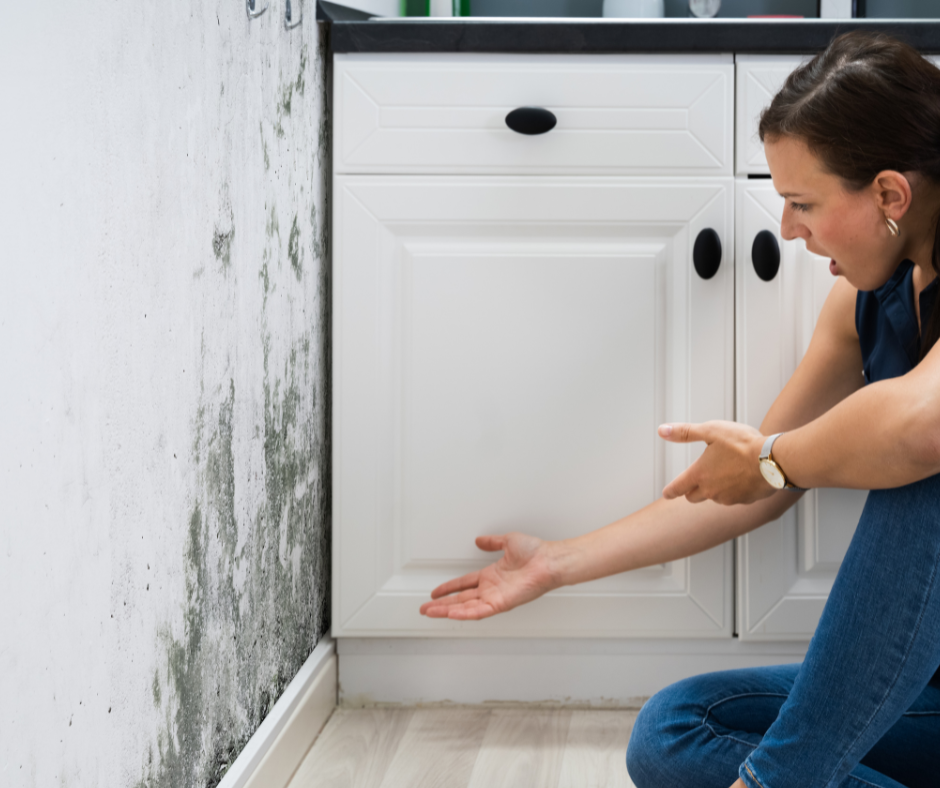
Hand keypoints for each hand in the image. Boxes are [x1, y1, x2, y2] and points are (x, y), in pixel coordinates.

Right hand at [419, 532, 561, 619]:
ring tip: (430, 613)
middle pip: (460, 599)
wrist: (548, 560)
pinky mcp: (501, 604)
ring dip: (446, 611)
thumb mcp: (508, 542)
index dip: (449, 588)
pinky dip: (464, 614)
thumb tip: (480, 540)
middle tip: (425, 609)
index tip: (435, 592)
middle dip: (441, 605)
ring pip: (465, 608)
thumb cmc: (536, 552)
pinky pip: (479, 611)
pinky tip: (450, 614)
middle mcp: (491, 589)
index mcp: (491, 576)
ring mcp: (495, 598)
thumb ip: (492, 542)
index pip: (464, 584)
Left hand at [659, 420, 775, 505]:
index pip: (678, 487)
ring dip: (715, 488)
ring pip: (715, 497)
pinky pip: (734, 497)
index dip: (670, 491)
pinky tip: (742, 477)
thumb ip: (685, 432)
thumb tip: (662, 430)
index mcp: (699, 474)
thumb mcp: (711, 430)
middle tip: (695, 481)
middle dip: (691, 490)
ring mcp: (728, 498)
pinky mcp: (745, 500)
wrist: (773, 460)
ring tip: (726, 470)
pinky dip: (734, 490)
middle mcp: (711, 490)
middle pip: (694, 497)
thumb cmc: (742, 444)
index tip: (667, 493)